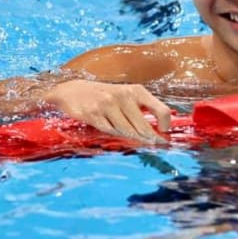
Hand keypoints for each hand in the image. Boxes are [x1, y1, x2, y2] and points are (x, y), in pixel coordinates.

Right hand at [43, 80, 171, 142]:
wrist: (72, 90)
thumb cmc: (106, 96)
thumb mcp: (126, 95)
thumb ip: (142, 108)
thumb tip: (159, 130)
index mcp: (136, 91)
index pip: (161, 110)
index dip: (165, 125)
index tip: (163, 134)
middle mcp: (124, 96)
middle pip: (144, 127)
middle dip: (150, 140)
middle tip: (155, 147)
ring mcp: (108, 105)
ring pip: (127, 131)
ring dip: (132, 139)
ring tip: (136, 142)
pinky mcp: (93, 114)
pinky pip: (109, 131)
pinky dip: (114, 135)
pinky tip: (114, 133)